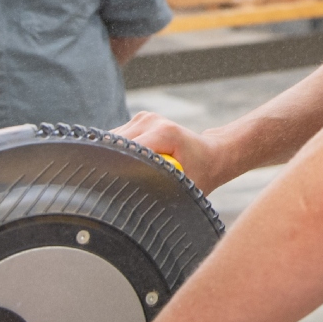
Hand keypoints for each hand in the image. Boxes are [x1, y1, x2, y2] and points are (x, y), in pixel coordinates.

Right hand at [116, 112, 233, 191]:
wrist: (211, 154)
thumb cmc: (201, 173)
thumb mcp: (185, 187)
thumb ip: (161, 190)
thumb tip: (136, 203)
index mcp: (164, 133)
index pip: (128, 151)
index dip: (117, 171)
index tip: (111, 190)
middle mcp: (150, 121)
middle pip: (116, 146)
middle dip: (114, 167)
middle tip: (115, 189)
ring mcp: (142, 118)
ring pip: (113, 143)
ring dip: (115, 160)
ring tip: (126, 177)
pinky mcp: (136, 121)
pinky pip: (117, 141)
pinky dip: (119, 155)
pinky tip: (130, 166)